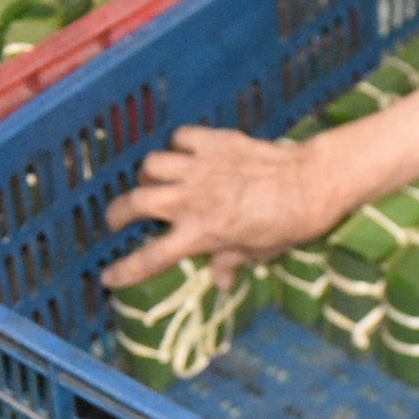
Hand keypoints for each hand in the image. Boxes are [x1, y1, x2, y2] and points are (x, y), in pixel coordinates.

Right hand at [100, 126, 341, 288]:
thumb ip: (231, 261)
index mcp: (201, 233)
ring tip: (156, 181)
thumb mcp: (258, 252)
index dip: (125, 270)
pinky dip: (179, 145)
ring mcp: (200, 167)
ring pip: (152, 165)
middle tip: (118, 219)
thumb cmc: (289, 224)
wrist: (311, 183)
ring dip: (150, 175)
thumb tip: (220, 282)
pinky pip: (181, 137)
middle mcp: (191, 199)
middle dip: (118, 212)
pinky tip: (186, 153)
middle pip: (135, 202)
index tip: (107, 277)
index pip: (152, 258)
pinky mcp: (214, 140)